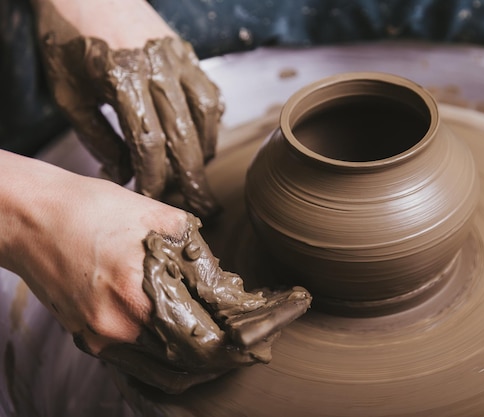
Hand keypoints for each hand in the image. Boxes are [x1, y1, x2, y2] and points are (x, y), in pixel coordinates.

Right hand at [0, 151, 310, 392]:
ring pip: (172, 372)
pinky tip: (197, 348)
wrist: (30, 220)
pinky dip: (177, 361)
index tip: (283, 315)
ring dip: (210, 362)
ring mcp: (104, 341)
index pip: (215, 330)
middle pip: (198, 360)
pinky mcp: (93, 342)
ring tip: (239, 344)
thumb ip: (198, 255)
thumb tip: (227, 283)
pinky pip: (145, 366)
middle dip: (239, 350)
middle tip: (265, 336)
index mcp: (142, 291)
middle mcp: (123, 327)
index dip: (253, 329)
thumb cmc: (91, 209)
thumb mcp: (157, 216)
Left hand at [34, 0, 222, 217]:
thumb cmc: (68, 39)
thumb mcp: (68, 93)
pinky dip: (211, 122)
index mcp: (122, 78)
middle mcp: (157, 69)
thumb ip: (96, 136)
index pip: (150, 143)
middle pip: (185, 136)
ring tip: (199, 173)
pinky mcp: (187, 53)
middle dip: (192, 177)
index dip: (154, 177)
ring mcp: (177, 58)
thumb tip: (122, 172)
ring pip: (206, 115)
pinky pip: (209, 93)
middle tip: (201, 206)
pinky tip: (202, 139)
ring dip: (205, 150)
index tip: (151, 198)